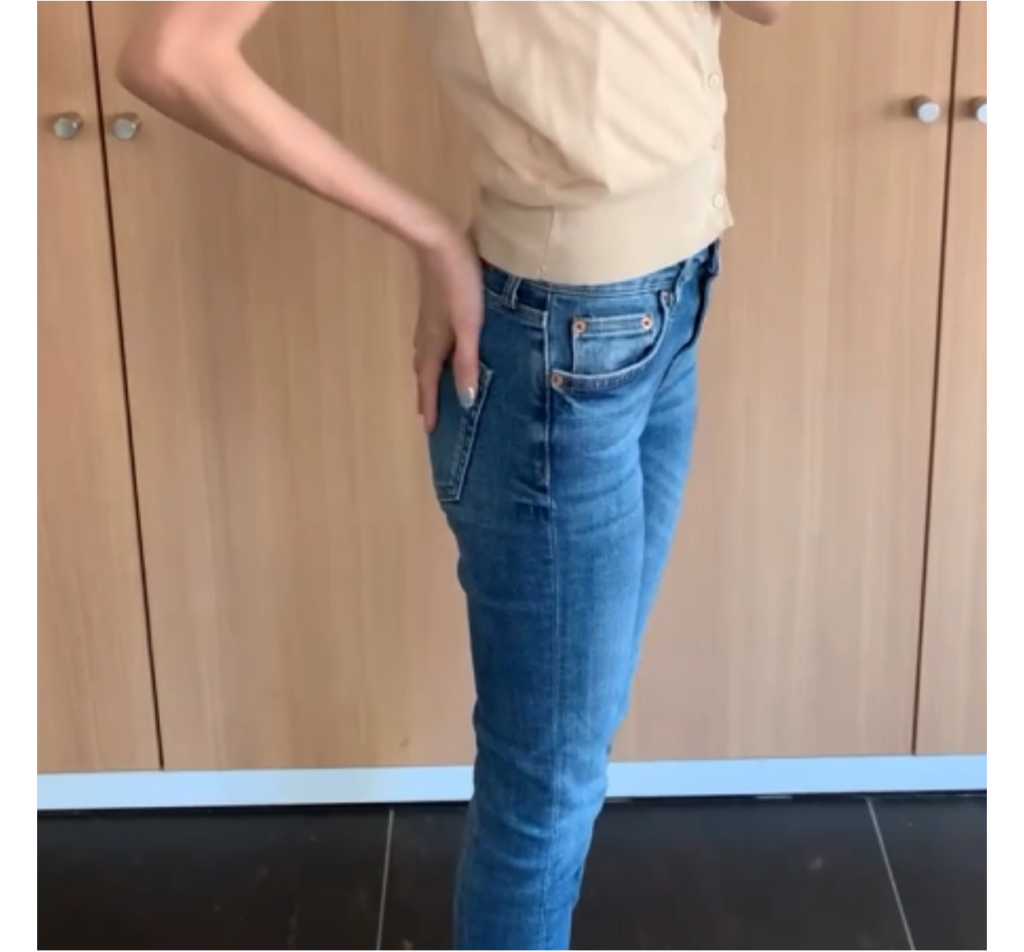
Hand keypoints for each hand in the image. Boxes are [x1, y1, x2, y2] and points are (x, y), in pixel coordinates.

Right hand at [414, 228, 483, 432]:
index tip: (429, 430)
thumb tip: (467, 401)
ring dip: (427, 373)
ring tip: (431, 385)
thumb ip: (467, 362)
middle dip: (426, 393)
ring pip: (424, 354)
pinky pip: (429, 339)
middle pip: (423, 371)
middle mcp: (426, 334)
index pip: (429, 383)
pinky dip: (432, 353)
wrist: (438, 240)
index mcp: (435, 343)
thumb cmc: (459, 283)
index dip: (431, 406)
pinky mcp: (433, 303)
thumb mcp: (468, 326)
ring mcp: (428, 318)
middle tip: (427, 413)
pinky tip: (441, 345)